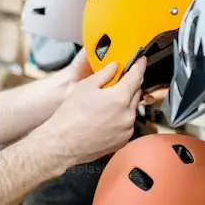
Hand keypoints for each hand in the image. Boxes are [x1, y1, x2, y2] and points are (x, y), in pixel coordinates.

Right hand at [33, 57, 146, 174]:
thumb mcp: (85, 86)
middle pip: (136, 92)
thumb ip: (104, 74)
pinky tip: (106, 117)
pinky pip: (127, 123)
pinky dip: (121, 117)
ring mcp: (127, 129)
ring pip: (132, 109)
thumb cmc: (70, 116)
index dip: (139, 66)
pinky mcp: (123, 140)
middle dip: (130, 85)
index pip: (136, 76)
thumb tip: (115, 67)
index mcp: (120, 98)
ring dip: (124, 102)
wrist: (63, 143)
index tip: (141, 61)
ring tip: (106, 103)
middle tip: (118, 81)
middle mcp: (127, 114)